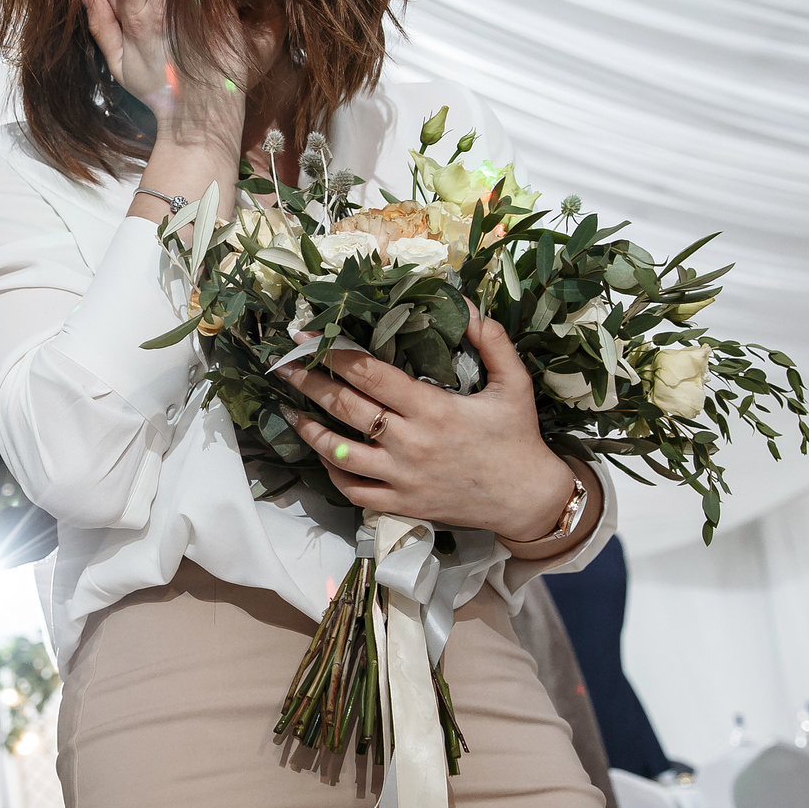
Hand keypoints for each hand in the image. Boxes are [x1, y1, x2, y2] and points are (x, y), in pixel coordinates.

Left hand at [274, 307, 579, 541]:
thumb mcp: (514, 382)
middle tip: (281, 365)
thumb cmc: (518, 437)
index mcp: (431, 408)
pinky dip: (333, 473)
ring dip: (309, 430)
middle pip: (344, 407)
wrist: (528, 499)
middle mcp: (408, 442)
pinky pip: (353, 491)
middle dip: (308, 383)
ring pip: (339, 453)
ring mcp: (401, 477)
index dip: (332, 352)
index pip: (368, 373)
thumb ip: (491, 340)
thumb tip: (464, 303)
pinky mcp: (400, 504)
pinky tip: (324, 455)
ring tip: (290, 411)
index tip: (305, 336)